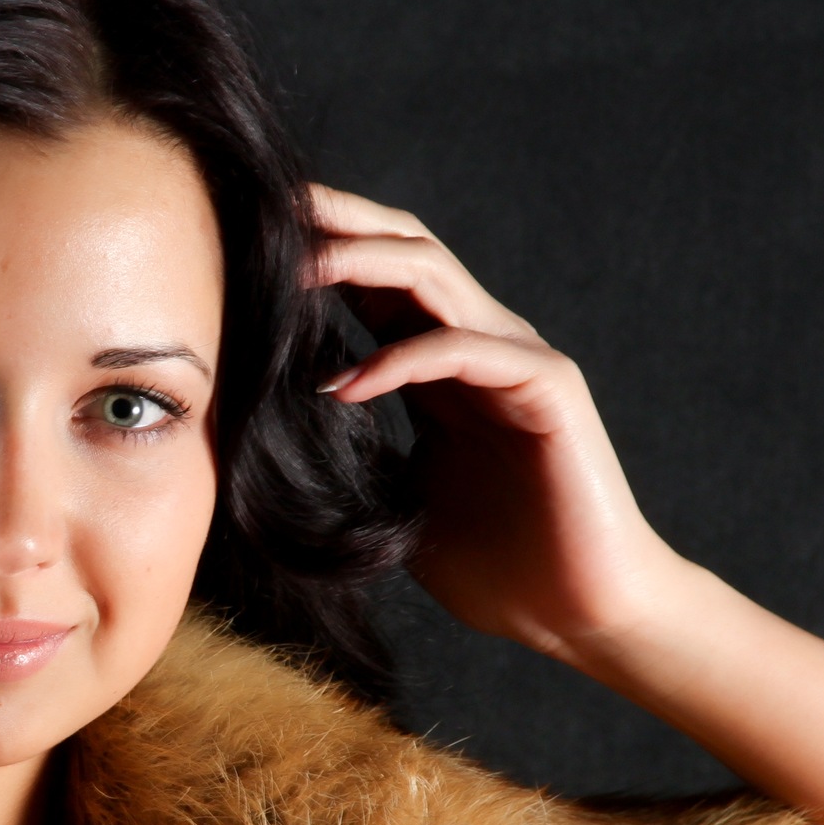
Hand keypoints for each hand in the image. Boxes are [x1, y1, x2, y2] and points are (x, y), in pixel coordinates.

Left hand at [311, 185, 691, 665]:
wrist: (578, 615)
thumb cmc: (498, 570)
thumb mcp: (396, 504)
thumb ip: (352, 460)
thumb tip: (270, 449)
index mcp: (442, 366)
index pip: (374, 282)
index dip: (317, 251)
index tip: (244, 238)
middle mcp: (480, 344)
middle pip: (403, 247)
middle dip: (335, 222)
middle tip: (263, 209)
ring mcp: (516, 359)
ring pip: (433, 273)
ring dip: (358, 263)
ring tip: (290, 272)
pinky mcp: (547, 387)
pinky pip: (463, 348)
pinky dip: (399, 360)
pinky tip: (343, 387)